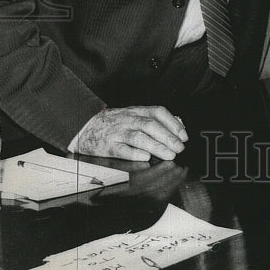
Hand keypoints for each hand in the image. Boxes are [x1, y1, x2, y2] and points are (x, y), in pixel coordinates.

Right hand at [73, 106, 188, 161]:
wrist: (85, 127)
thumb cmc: (114, 122)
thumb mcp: (133, 114)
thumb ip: (154, 118)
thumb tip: (177, 123)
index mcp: (136, 111)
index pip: (158, 112)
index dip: (173, 123)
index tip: (184, 135)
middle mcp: (128, 120)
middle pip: (150, 125)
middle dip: (168, 137)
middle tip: (179, 148)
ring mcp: (118, 133)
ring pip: (139, 137)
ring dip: (156, 146)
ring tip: (169, 155)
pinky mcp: (108, 147)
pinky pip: (122, 150)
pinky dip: (135, 153)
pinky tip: (146, 158)